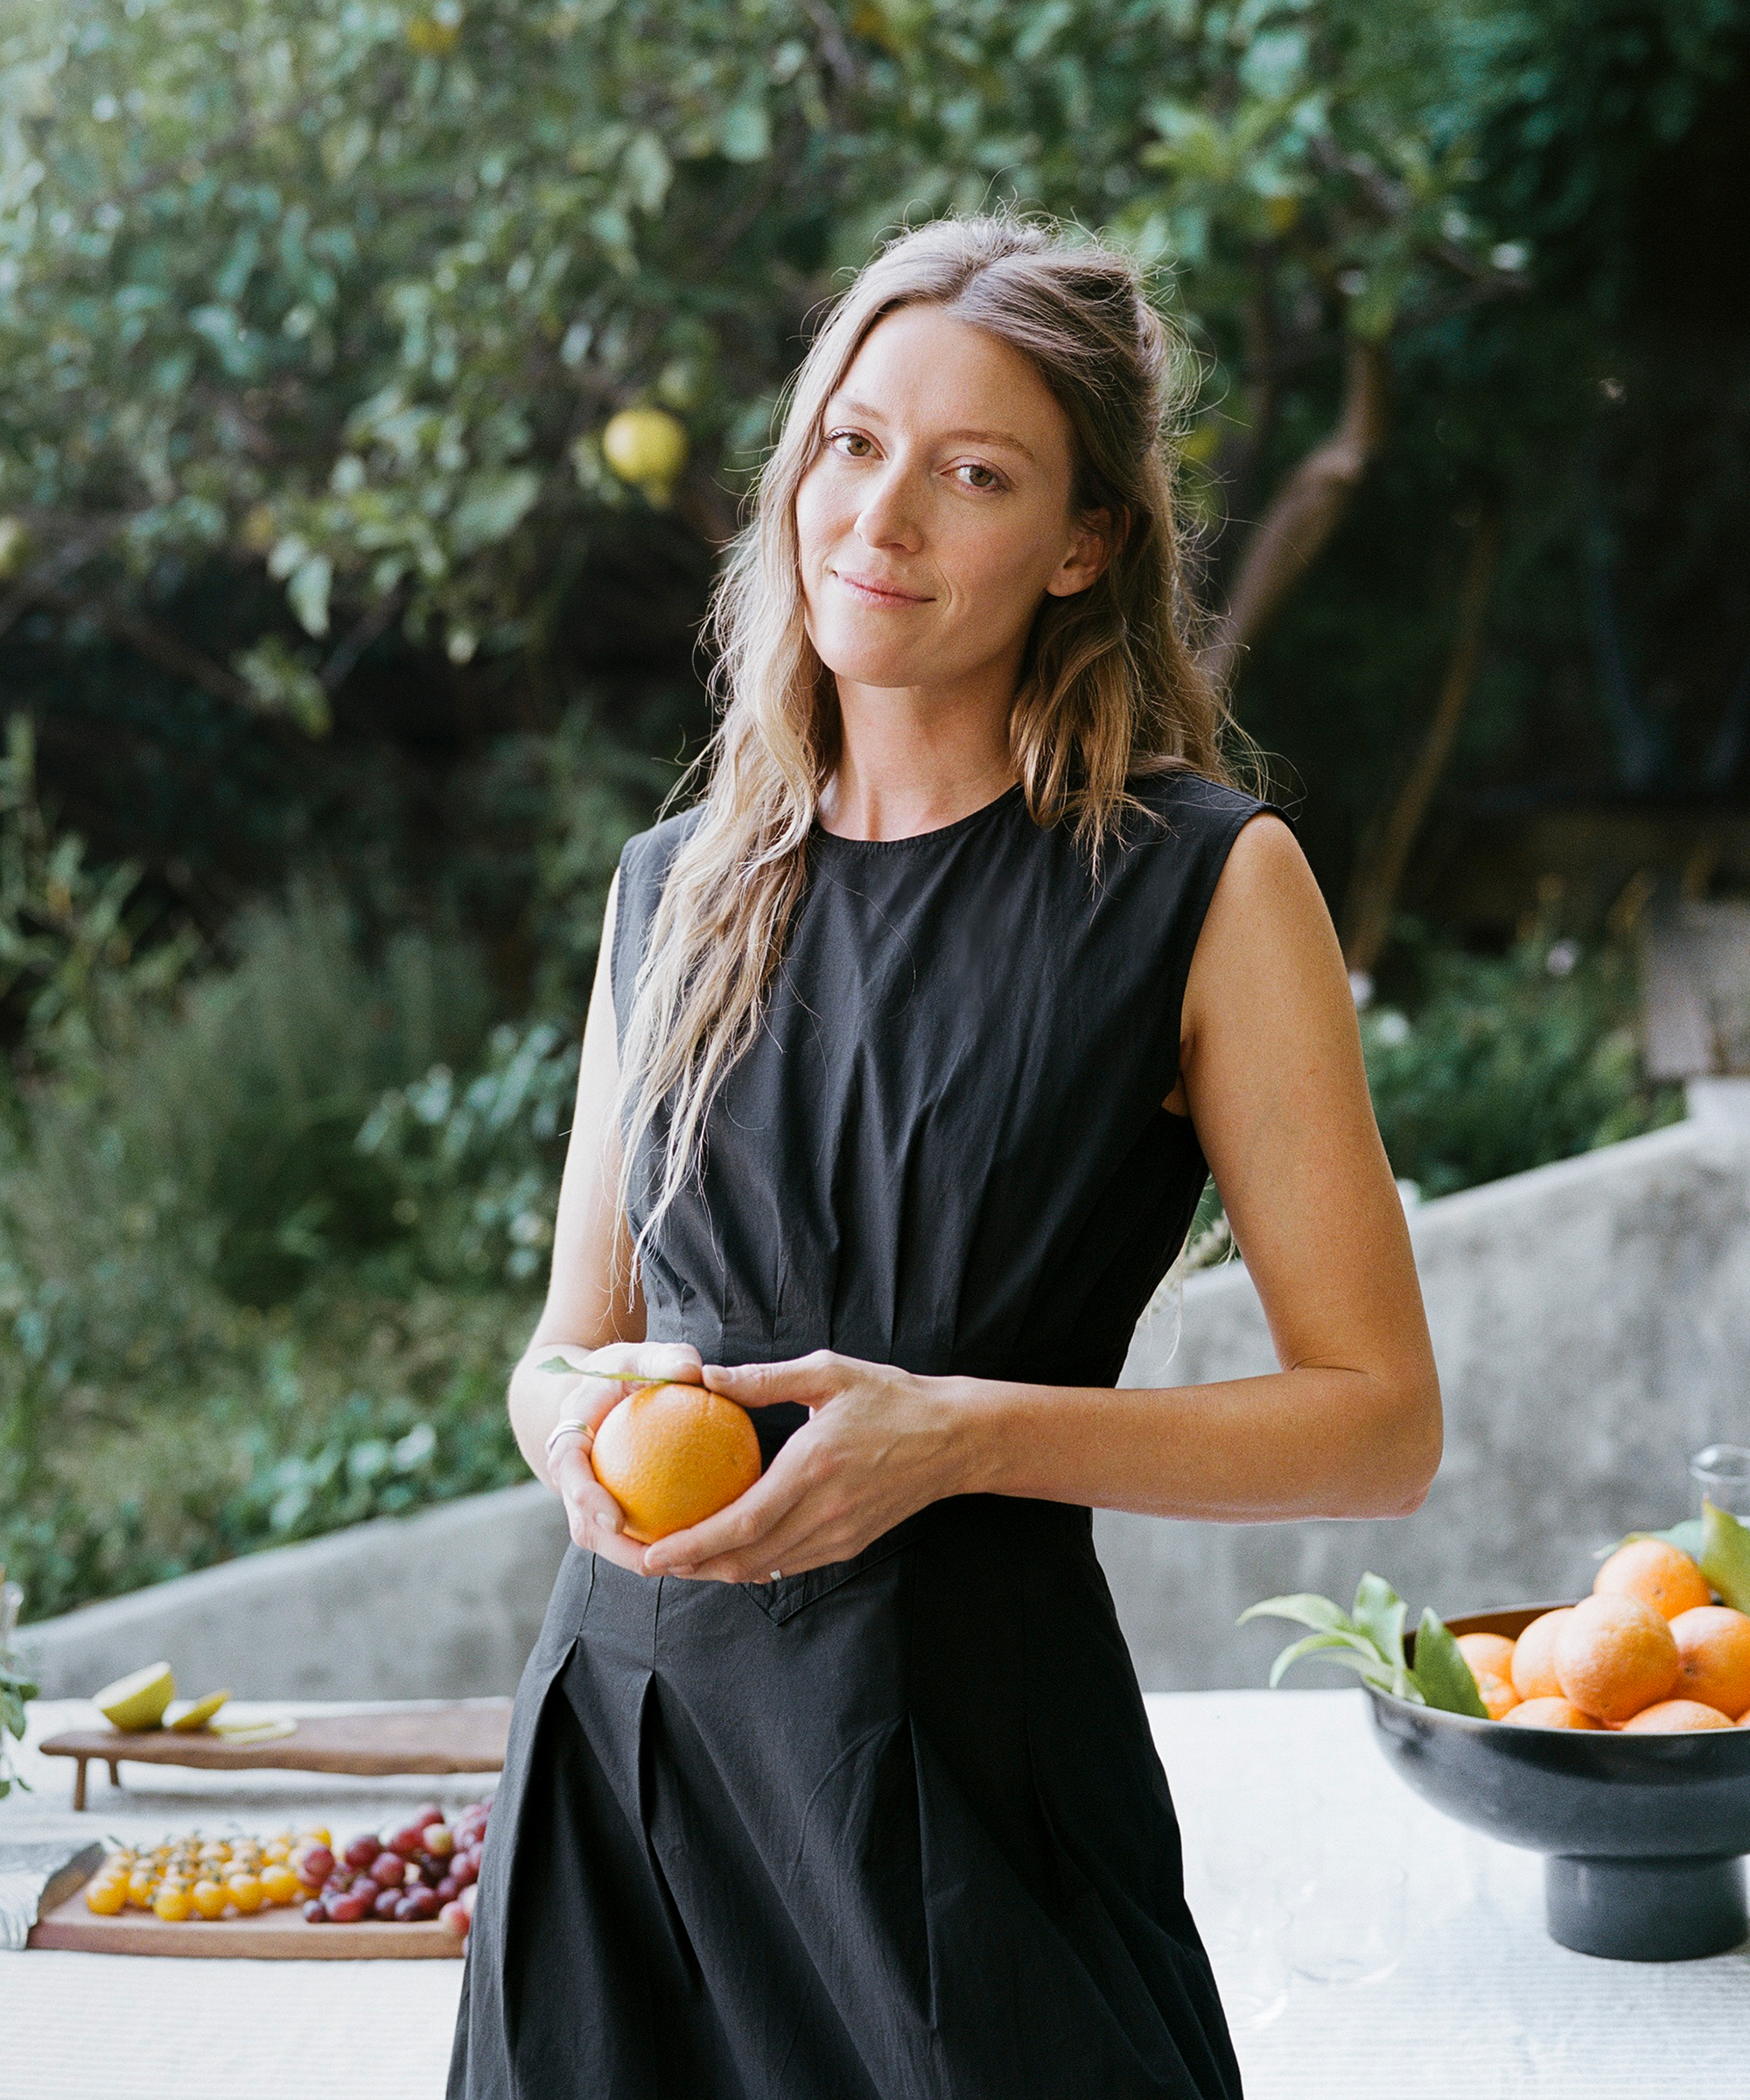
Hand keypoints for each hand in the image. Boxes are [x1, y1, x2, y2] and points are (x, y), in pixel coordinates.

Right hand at [544, 1341, 702, 1576]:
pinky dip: (661, 1546)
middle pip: (583, 1525)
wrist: (597, 1392)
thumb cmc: (624, 1371)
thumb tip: (695, 1371)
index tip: (616, 1519)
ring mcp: (586, 1500)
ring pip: (608, 1541)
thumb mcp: (640, 1355)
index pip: (567, 1470)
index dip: (585, 1499)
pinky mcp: (609, 1513)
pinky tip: (704, 1553)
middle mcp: (571, 1477)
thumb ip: (665, 1359)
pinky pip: (633, 1535)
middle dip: (615, 1551)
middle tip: (656, 1563)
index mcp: (569, 1436)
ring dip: (640, 1559)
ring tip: (688, 1567)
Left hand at [638, 1350, 961, 1583]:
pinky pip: (793, 1564)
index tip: (652, 1554)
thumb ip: (764, 1379)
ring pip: (768, 1568)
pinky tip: (731, 1553)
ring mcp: (841, 1534)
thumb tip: (707, 1377)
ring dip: (720, 1571)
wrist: (955, 1438)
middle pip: (747, 1558)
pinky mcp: (852, 1543)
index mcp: (813, 1467)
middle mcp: (825, 1510)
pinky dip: (755, 1565)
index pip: (742, 1522)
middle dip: (693, 1568)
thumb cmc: (892, 1398)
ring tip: (681, 1561)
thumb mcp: (829, 1373)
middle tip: (649, 1562)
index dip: (693, 1545)